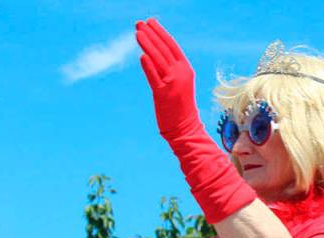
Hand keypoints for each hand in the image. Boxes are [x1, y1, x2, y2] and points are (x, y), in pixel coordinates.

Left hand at [136, 18, 202, 139]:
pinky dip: (148, 66)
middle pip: (164, 49)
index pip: (172, 46)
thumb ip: (167, 68)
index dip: (160, 32)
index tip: (150, 22)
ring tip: (137, 32)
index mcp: (186, 70)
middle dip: (151, 34)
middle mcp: (181, 74)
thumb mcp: (177, 83)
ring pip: (158, 59)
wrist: (185, 128)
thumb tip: (151, 54)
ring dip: (147, 44)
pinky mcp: (163, 94)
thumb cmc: (179, 106)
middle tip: (140, 23)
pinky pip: (154, 77)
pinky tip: (142, 56)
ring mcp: (173, 84)